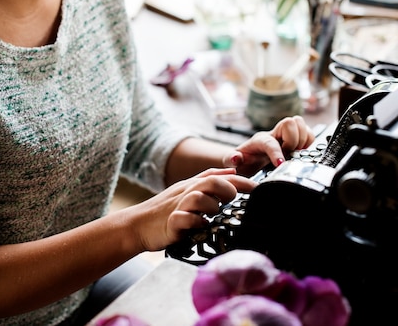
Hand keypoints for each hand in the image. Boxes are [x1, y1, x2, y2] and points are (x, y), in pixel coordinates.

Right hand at [126, 168, 256, 250]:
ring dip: (212, 206)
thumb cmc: (166, 210)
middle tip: (232, 201)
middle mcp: (187, 192)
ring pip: (200, 198)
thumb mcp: (187, 191)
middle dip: (227, 190)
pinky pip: (186, 219)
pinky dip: (196, 222)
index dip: (241, 181)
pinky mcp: (171, 222)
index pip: (220, 176)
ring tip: (213, 214)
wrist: (138, 225)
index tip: (259, 188)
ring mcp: (179, 207)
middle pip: (212, 181)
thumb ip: (209, 180)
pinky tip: (200, 226)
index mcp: (193, 185)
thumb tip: (232, 171)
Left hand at [224, 116, 314, 176]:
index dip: (277, 153)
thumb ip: (231, 160)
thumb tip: (236, 158)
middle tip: (289, 155)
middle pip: (290, 122)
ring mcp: (285, 134)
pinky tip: (301, 152)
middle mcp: (274, 133)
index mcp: (259, 140)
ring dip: (303, 140)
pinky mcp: (295, 138)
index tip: (281, 164)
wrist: (247, 160)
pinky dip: (309, 142)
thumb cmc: (243, 161)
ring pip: (301, 123)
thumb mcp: (232, 162)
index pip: (271, 142)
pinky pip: (309, 133)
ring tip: (296, 153)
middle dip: (294, 141)